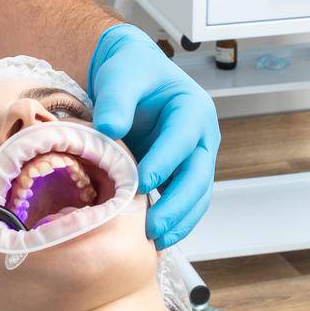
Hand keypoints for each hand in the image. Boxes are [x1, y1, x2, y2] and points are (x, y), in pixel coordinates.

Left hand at [87, 24, 219, 248]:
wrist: (130, 71)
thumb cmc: (129, 69)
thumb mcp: (121, 75)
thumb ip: (116, 100)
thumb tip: (108, 130)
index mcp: (193, 109)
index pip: (183, 140)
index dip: (165, 163)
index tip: (143, 183)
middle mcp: (200, 137)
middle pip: (198, 176)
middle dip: (178, 205)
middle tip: (153, 228)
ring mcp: (193, 157)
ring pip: (196, 195)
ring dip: (179, 220)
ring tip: (154, 241)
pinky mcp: (179, 172)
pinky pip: (182, 200)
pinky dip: (172, 220)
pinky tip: (153, 238)